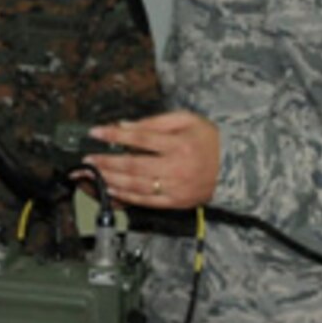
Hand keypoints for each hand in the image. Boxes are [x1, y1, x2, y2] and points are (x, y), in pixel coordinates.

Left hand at [84, 110, 221, 209]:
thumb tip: (124, 126)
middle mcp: (176, 167)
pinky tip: (111, 190)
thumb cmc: (208, 140)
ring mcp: (176, 187)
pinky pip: (146, 201)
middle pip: (133, 165)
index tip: (95, 132)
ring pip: (136, 185)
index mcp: (178, 144)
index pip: (139, 138)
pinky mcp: (176, 202)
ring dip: (110, 180)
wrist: (234, 167)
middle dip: (105, 162)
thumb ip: (154, 122)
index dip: (114, 135)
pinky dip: (126, 197)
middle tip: (87, 159)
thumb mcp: (186, 120)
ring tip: (93, 174)